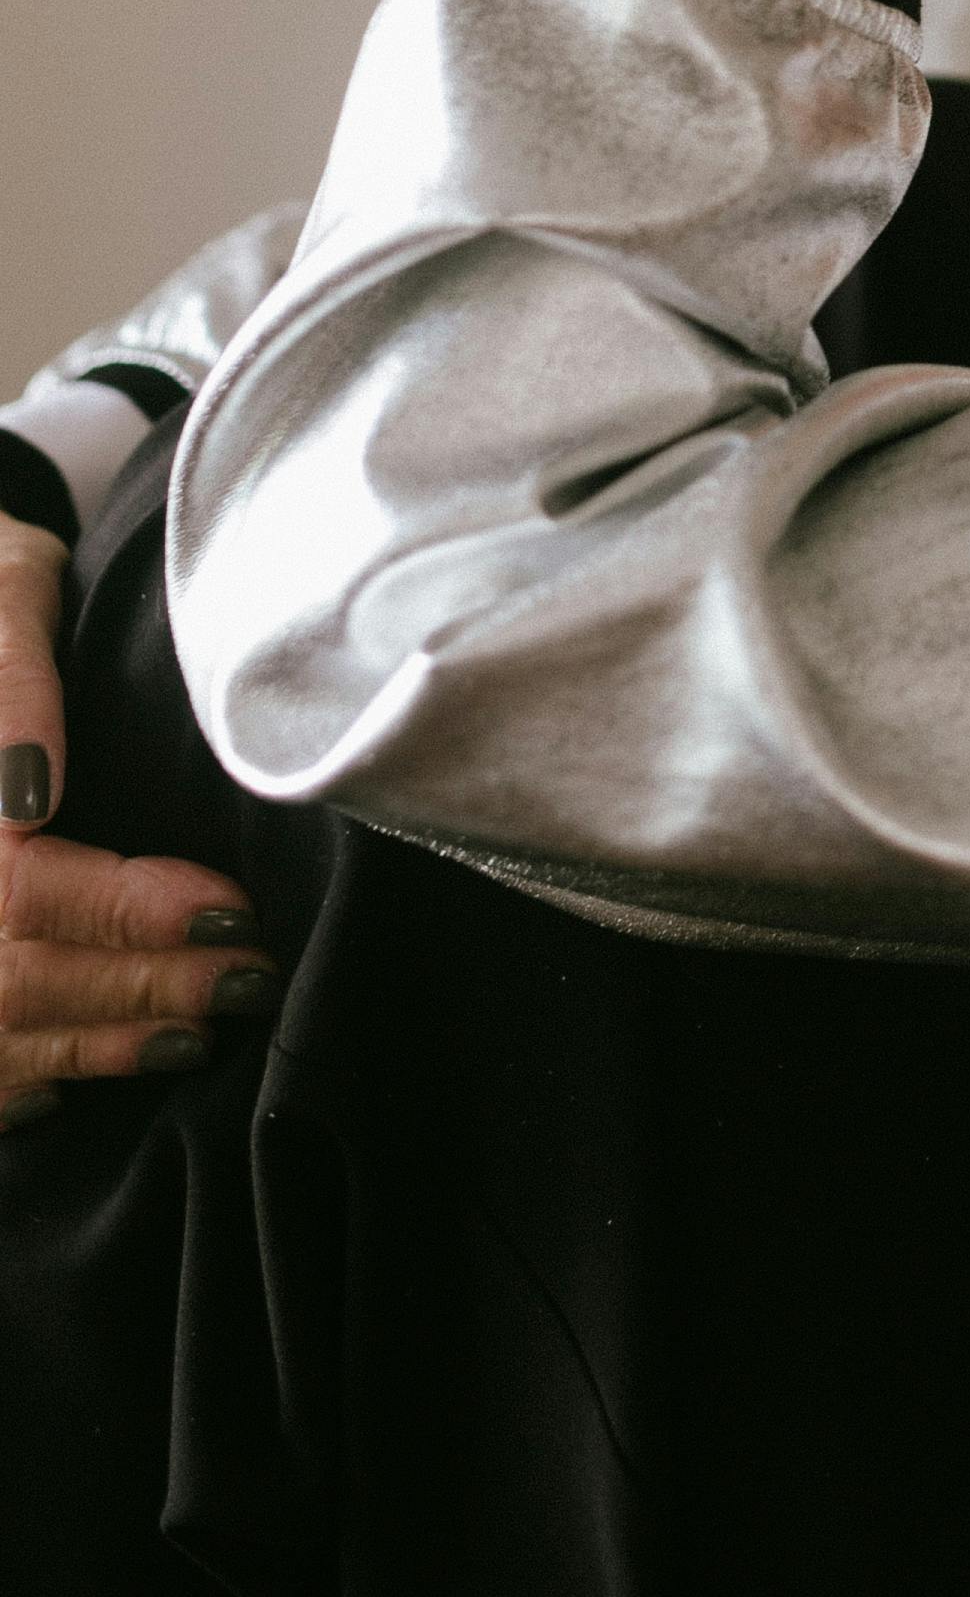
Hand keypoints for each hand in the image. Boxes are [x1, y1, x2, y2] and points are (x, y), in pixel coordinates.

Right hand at [0, 508, 274, 1127]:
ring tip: (194, 1033)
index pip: (25, 887)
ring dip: (95, 1044)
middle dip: (139, 989)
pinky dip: (16, 1079)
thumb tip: (29, 794)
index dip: (131, 915)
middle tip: (246, 978)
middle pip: (12, 975)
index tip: (231, 909)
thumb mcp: (10, 588)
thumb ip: (14, 676)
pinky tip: (71, 1080)